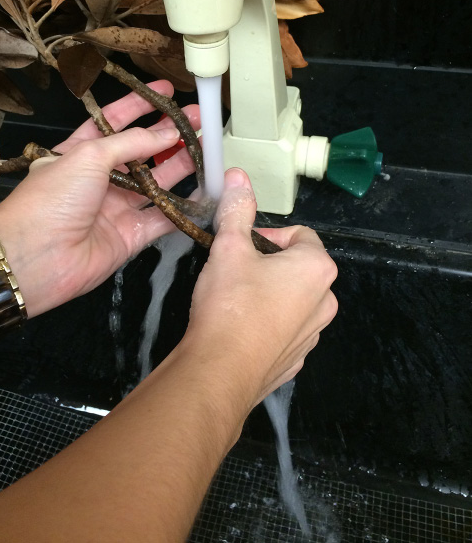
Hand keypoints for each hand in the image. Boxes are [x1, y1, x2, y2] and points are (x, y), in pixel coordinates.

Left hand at [0, 80, 199, 316]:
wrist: (34, 258)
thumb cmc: (49, 201)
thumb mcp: (88, 156)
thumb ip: (132, 142)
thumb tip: (166, 133)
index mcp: (80, 152)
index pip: (115, 122)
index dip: (140, 105)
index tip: (165, 92)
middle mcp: (99, 179)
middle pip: (142, 151)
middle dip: (169, 134)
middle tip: (197, 120)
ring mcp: (116, 208)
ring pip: (157, 183)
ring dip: (182, 166)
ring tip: (207, 148)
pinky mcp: (130, 236)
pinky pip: (163, 218)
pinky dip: (183, 207)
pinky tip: (202, 192)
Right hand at [184, 168, 337, 408]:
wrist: (220, 371)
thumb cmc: (230, 302)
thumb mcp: (229, 248)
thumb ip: (237, 209)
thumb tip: (237, 175)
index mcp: (316, 268)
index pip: (300, 235)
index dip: (269, 235)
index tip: (243, 246)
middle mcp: (325, 301)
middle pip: (299, 268)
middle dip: (270, 265)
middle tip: (236, 271)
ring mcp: (313, 335)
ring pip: (293, 300)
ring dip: (271, 295)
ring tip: (236, 302)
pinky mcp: (295, 360)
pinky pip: (285, 331)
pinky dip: (268, 325)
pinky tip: (240, 330)